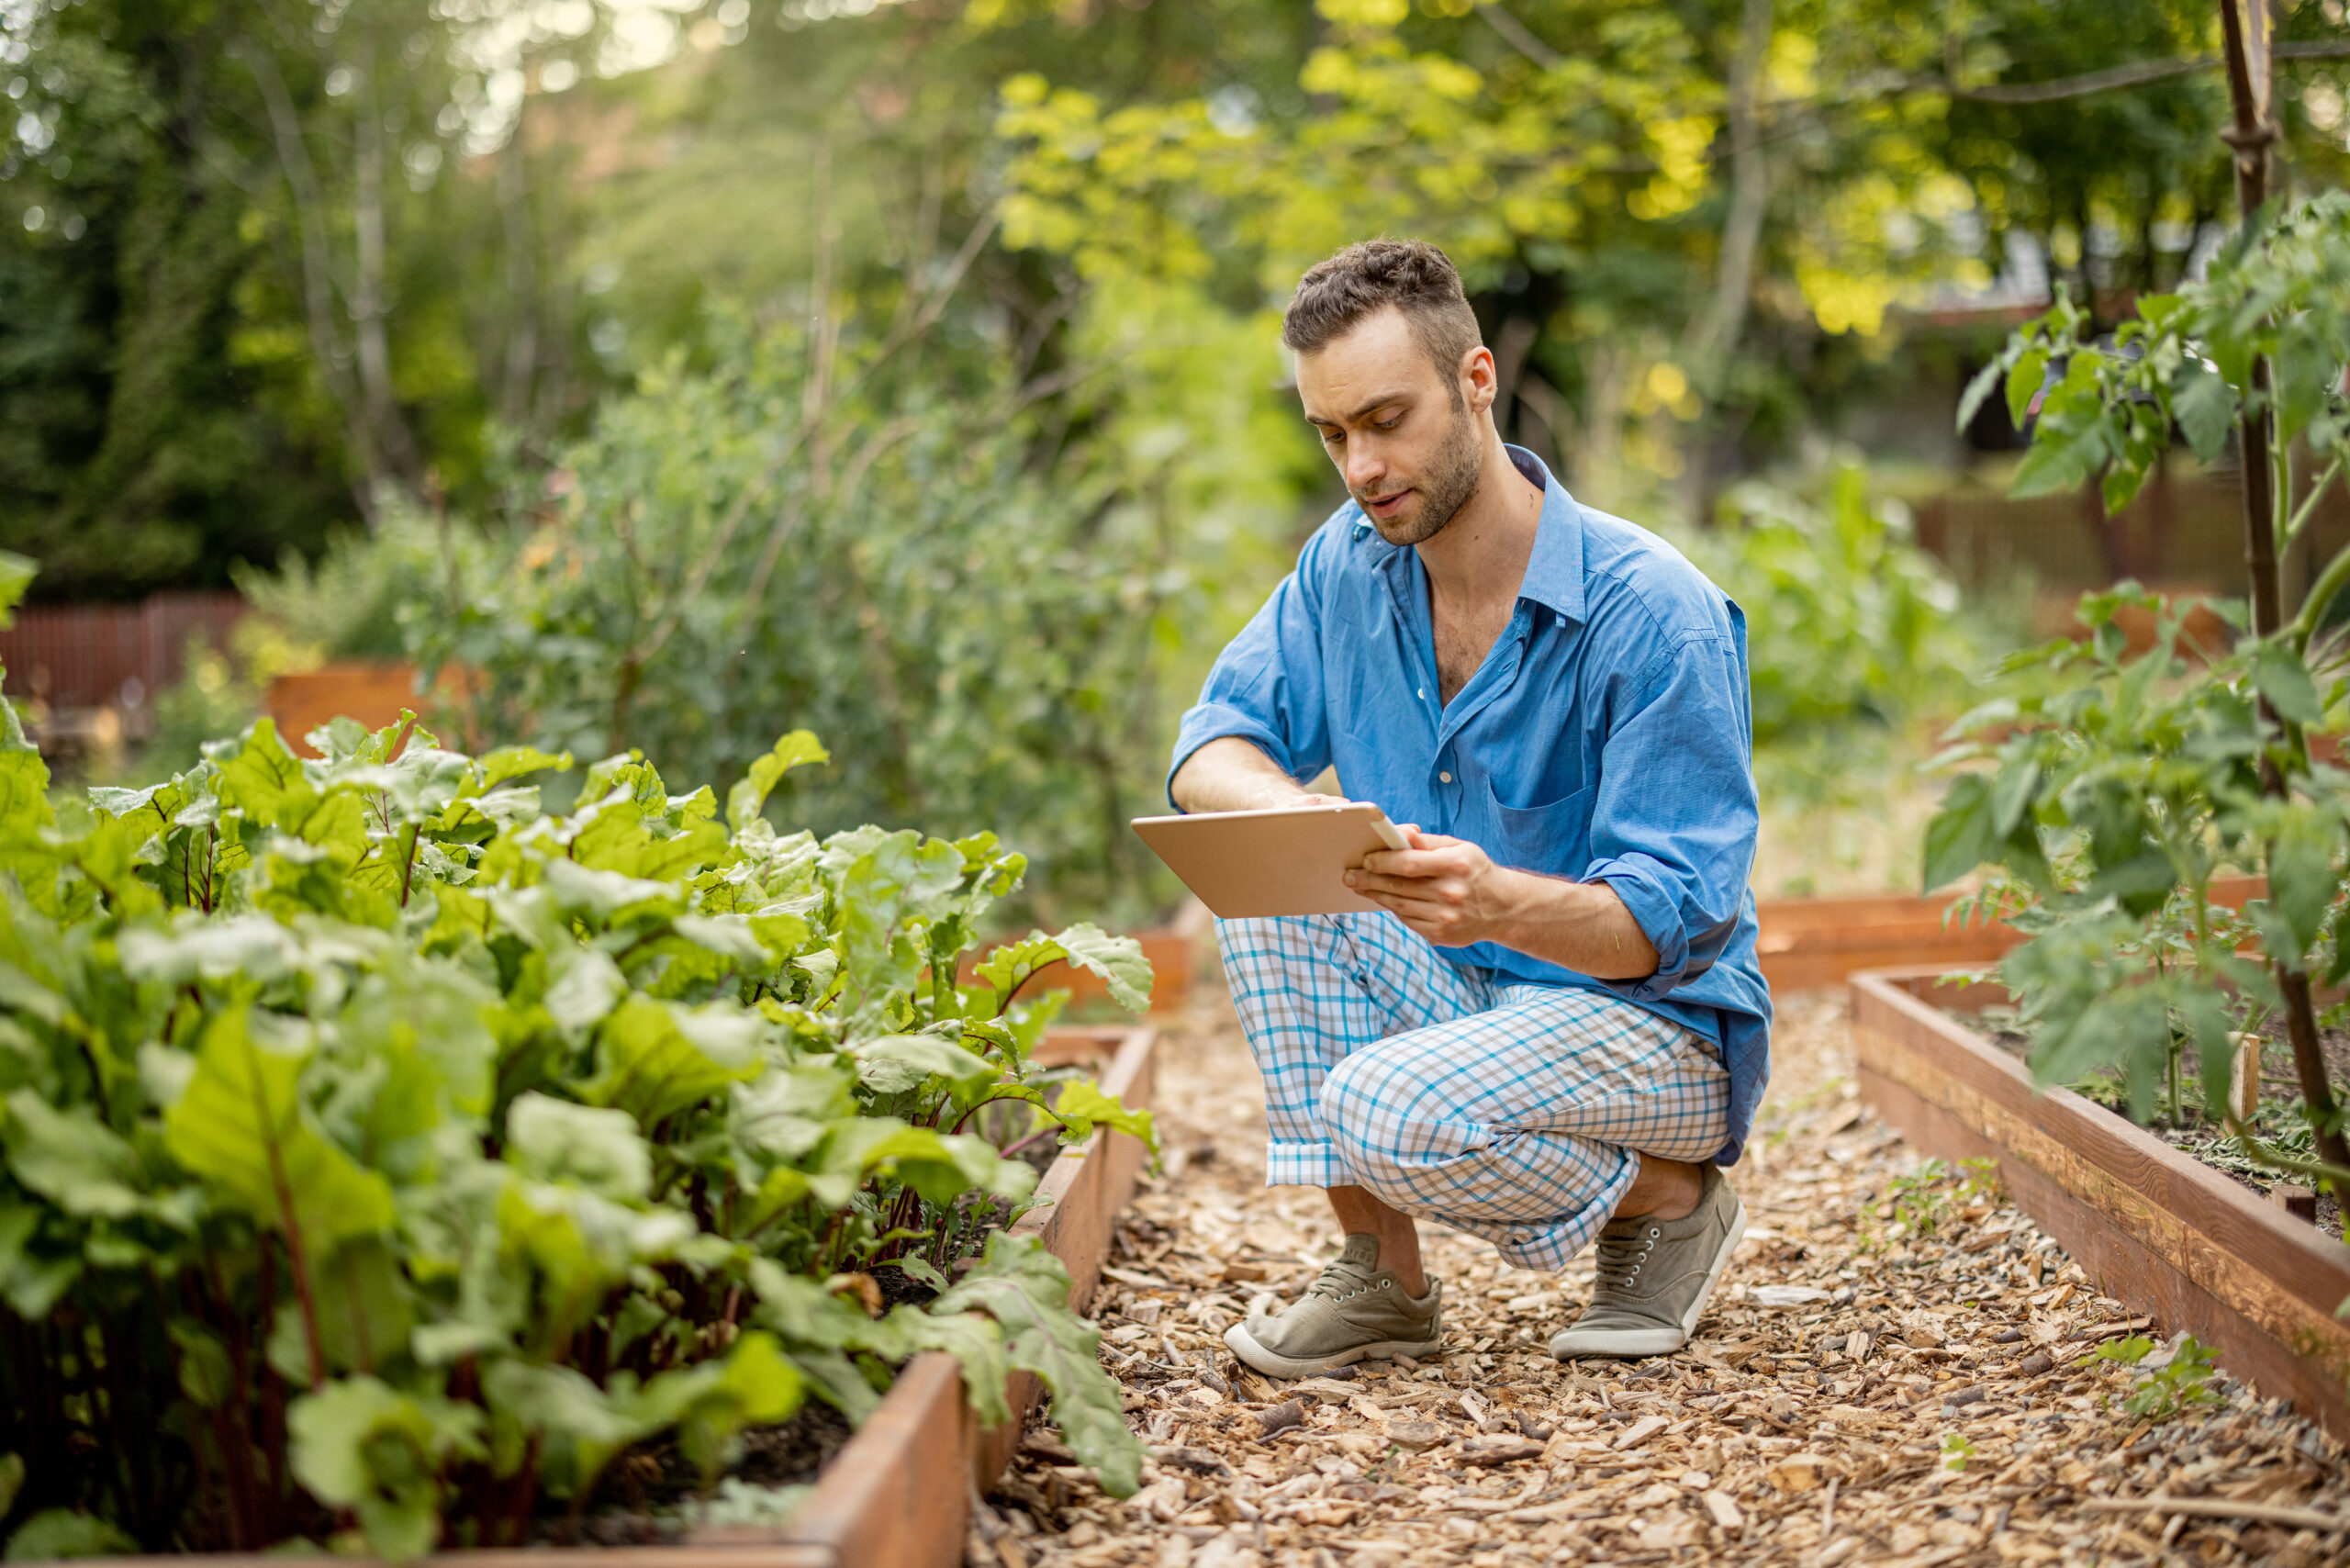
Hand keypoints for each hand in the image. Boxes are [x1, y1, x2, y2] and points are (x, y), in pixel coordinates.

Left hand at [1344, 826, 1523, 947]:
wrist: (1503, 908)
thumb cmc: (1475, 871)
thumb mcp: (1459, 848)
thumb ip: (1427, 843)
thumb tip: (1400, 833)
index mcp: (1457, 866)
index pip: (1410, 864)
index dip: (1383, 861)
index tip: (1364, 859)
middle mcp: (1452, 894)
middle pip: (1400, 887)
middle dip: (1370, 880)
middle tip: (1349, 876)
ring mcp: (1446, 918)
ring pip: (1400, 906)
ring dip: (1375, 895)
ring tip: (1359, 886)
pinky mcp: (1441, 935)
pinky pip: (1408, 920)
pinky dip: (1392, 909)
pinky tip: (1381, 899)